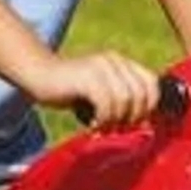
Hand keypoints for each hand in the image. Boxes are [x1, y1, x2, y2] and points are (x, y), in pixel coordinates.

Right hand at [29, 51, 159, 128]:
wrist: (38, 74)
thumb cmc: (70, 89)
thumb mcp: (101, 92)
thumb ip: (121, 99)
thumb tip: (143, 123)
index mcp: (121, 62)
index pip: (151, 83)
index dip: (149, 107)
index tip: (136, 123)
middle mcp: (114, 60)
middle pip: (141, 94)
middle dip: (133, 117)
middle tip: (117, 129)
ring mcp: (101, 66)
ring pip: (125, 100)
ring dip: (116, 120)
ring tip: (103, 127)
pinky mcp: (87, 76)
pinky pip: (107, 103)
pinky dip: (103, 118)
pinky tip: (93, 123)